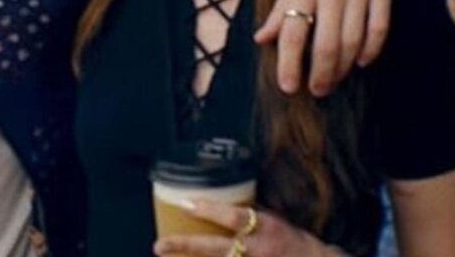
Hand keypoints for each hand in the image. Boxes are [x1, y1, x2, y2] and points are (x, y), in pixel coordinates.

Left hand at [152, 201, 332, 256]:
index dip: (211, 210)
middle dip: (186, 245)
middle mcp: (258, 249)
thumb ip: (251, 214)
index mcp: (266, 227)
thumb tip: (222, 203)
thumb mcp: (276, 220)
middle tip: (159, 245)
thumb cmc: (295, 241)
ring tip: (168, 256)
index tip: (186, 203)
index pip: (236, 217)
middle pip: (216, 249)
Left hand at [255, 0, 393, 96]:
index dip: (290, 64)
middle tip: (317, 90)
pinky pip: (380, 27)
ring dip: (343, 67)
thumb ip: (281, 9)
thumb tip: (262, 39)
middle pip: (327, 45)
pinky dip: (371, 49)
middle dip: (321, 75)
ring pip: (353, 40)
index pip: (294, 33)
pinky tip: (361, 61)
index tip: (289, 86)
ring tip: (334, 79)